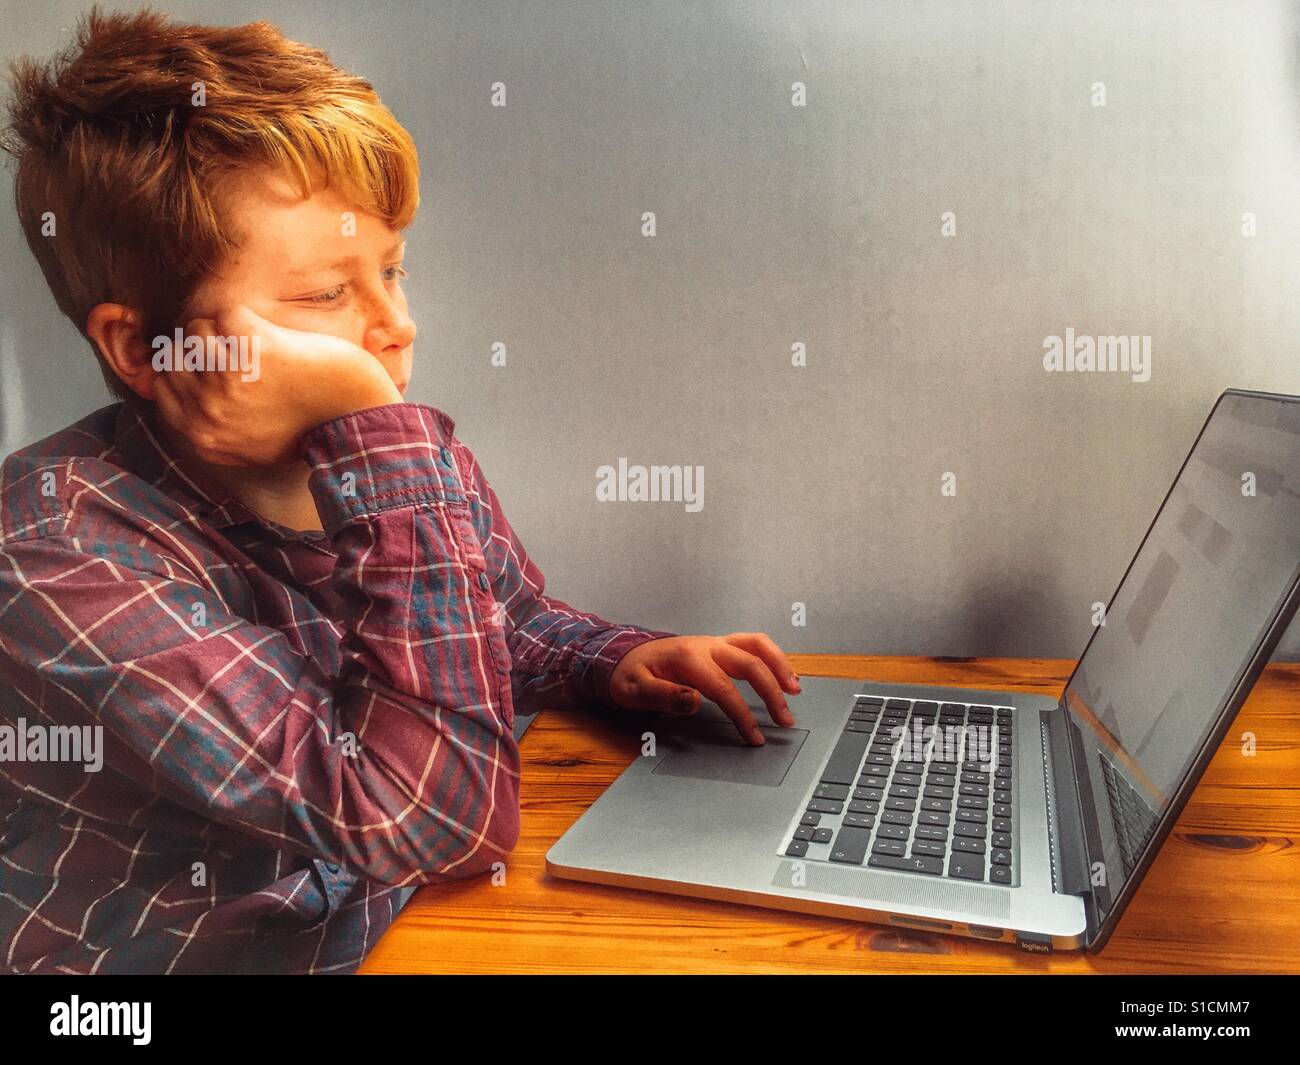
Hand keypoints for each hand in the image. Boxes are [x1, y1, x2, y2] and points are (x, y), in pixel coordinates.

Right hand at [151, 305, 401, 466]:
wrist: (357, 419)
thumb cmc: (308, 427)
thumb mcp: (248, 446)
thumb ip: (211, 425)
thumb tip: (174, 392)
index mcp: (203, 435)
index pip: (162, 385)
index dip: (187, 368)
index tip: (216, 365)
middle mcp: (208, 409)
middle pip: (176, 354)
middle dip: (206, 347)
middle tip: (246, 356)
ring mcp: (227, 378)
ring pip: (197, 329)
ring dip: (227, 331)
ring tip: (262, 348)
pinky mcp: (251, 347)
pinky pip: (226, 313)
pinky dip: (250, 319)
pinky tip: (275, 339)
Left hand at [608, 632, 800, 745]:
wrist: (625, 655)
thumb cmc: (631, 675)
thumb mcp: (634, 690)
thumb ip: (662, 695)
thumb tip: (693, 700)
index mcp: (688, 657)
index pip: (724, 688)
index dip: (742, 714)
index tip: (754, 736)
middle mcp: (707, 645)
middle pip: (749, 664)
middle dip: (771, 693)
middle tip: (784, 720)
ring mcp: (715, 643)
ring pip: (757, 646)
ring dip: (779, 666)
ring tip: (795, 690)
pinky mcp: (719, 645)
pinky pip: (753, 644)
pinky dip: (772, 656)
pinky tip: (783, 674)